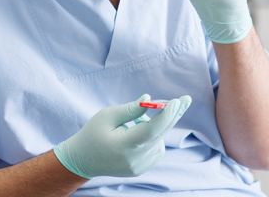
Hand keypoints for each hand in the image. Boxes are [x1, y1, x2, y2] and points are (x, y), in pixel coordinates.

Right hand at [53, 94, 191, 178]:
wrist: (83, 160)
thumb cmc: (93, 134)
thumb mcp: (107, 116)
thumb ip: (130, 109)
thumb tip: (150, 99)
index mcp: (123, 145)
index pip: (150, 130)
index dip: (165, 116)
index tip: (177, 102)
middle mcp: (134, 159)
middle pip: (160, 135)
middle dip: (173, 116)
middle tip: (185, 100)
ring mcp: (139, 167)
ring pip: (159, 141)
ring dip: (155, 128)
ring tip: (134, 124)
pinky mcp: (141, 169)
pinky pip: (156, 149)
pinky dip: (153, 138)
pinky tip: (138, 135)